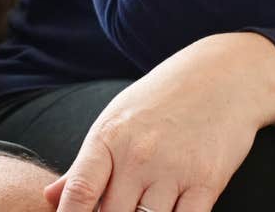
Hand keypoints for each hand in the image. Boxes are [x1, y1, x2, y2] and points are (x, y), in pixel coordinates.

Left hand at [48, 33, 274, 211]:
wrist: (224, 76)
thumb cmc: (162, 99)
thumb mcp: (117, 120)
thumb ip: (85, 165)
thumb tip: (50, 197)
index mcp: (108, 137)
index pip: (79, 191)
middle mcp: (138, 155)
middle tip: (115, 211)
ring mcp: (173, 169)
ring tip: (141, 209)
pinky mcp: (207, 182)